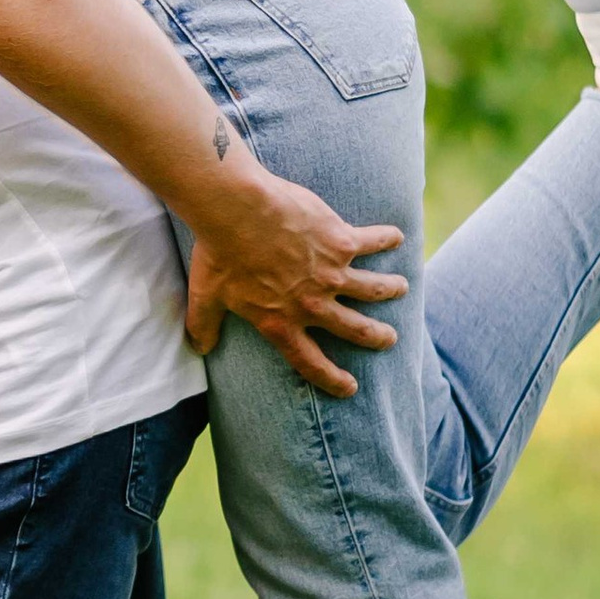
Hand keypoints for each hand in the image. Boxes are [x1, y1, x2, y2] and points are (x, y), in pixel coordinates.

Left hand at [181, 163, 406, 395]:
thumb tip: (199, 348)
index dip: (331, 379)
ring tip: (401, 288)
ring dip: (389, 289)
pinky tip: (396, 237)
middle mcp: (311, 304)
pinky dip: (387, 239)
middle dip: (375, 337)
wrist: (236, 211)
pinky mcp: (341, 241)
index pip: (309, 361)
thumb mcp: (205, 295)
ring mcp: (331, 273)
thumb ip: (204, 325)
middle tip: (389, 339)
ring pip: (372, 288)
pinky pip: (373, 242)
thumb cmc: (219, 252)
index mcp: (280, 322)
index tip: (349, 388)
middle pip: (354, 329)